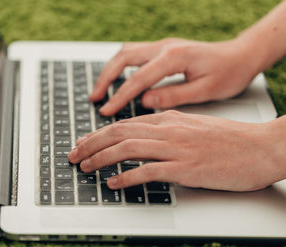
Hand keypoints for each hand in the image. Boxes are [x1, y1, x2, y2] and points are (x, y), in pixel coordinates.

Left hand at [68, 111, 285, 191]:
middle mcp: (168, 130)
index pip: (124, 123)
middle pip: (119, 133)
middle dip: (90, 144)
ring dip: (101, 158)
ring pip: (128, 148)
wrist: (261, 147)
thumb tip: (143, 135)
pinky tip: (114, 183)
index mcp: (168, 119)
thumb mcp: (192, 126)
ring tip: (85, 167)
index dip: (98, 134)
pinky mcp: (186, 167)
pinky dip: (127, 177)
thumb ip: (167, 128)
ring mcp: (176, 148)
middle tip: (73, 155)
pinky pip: (149, 171)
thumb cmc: (229, 140)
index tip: (83, 143)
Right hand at [90, 38, 258, 115]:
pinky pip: (134, 54)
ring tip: (100, 91)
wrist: (242, 55)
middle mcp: (165, 47)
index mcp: (175, 57)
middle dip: (106, 79)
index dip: (120, 96)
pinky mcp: (164, 49)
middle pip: (124, 58)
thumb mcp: (206, 90)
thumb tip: (145, 101)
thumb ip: (173, 96)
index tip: (106, 111)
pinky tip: (117, 80)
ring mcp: (163, 45)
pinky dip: (120, 67)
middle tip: (95, 99)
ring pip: (126, 53)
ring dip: (110, 71)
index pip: (139, 78)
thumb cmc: (229, 74)